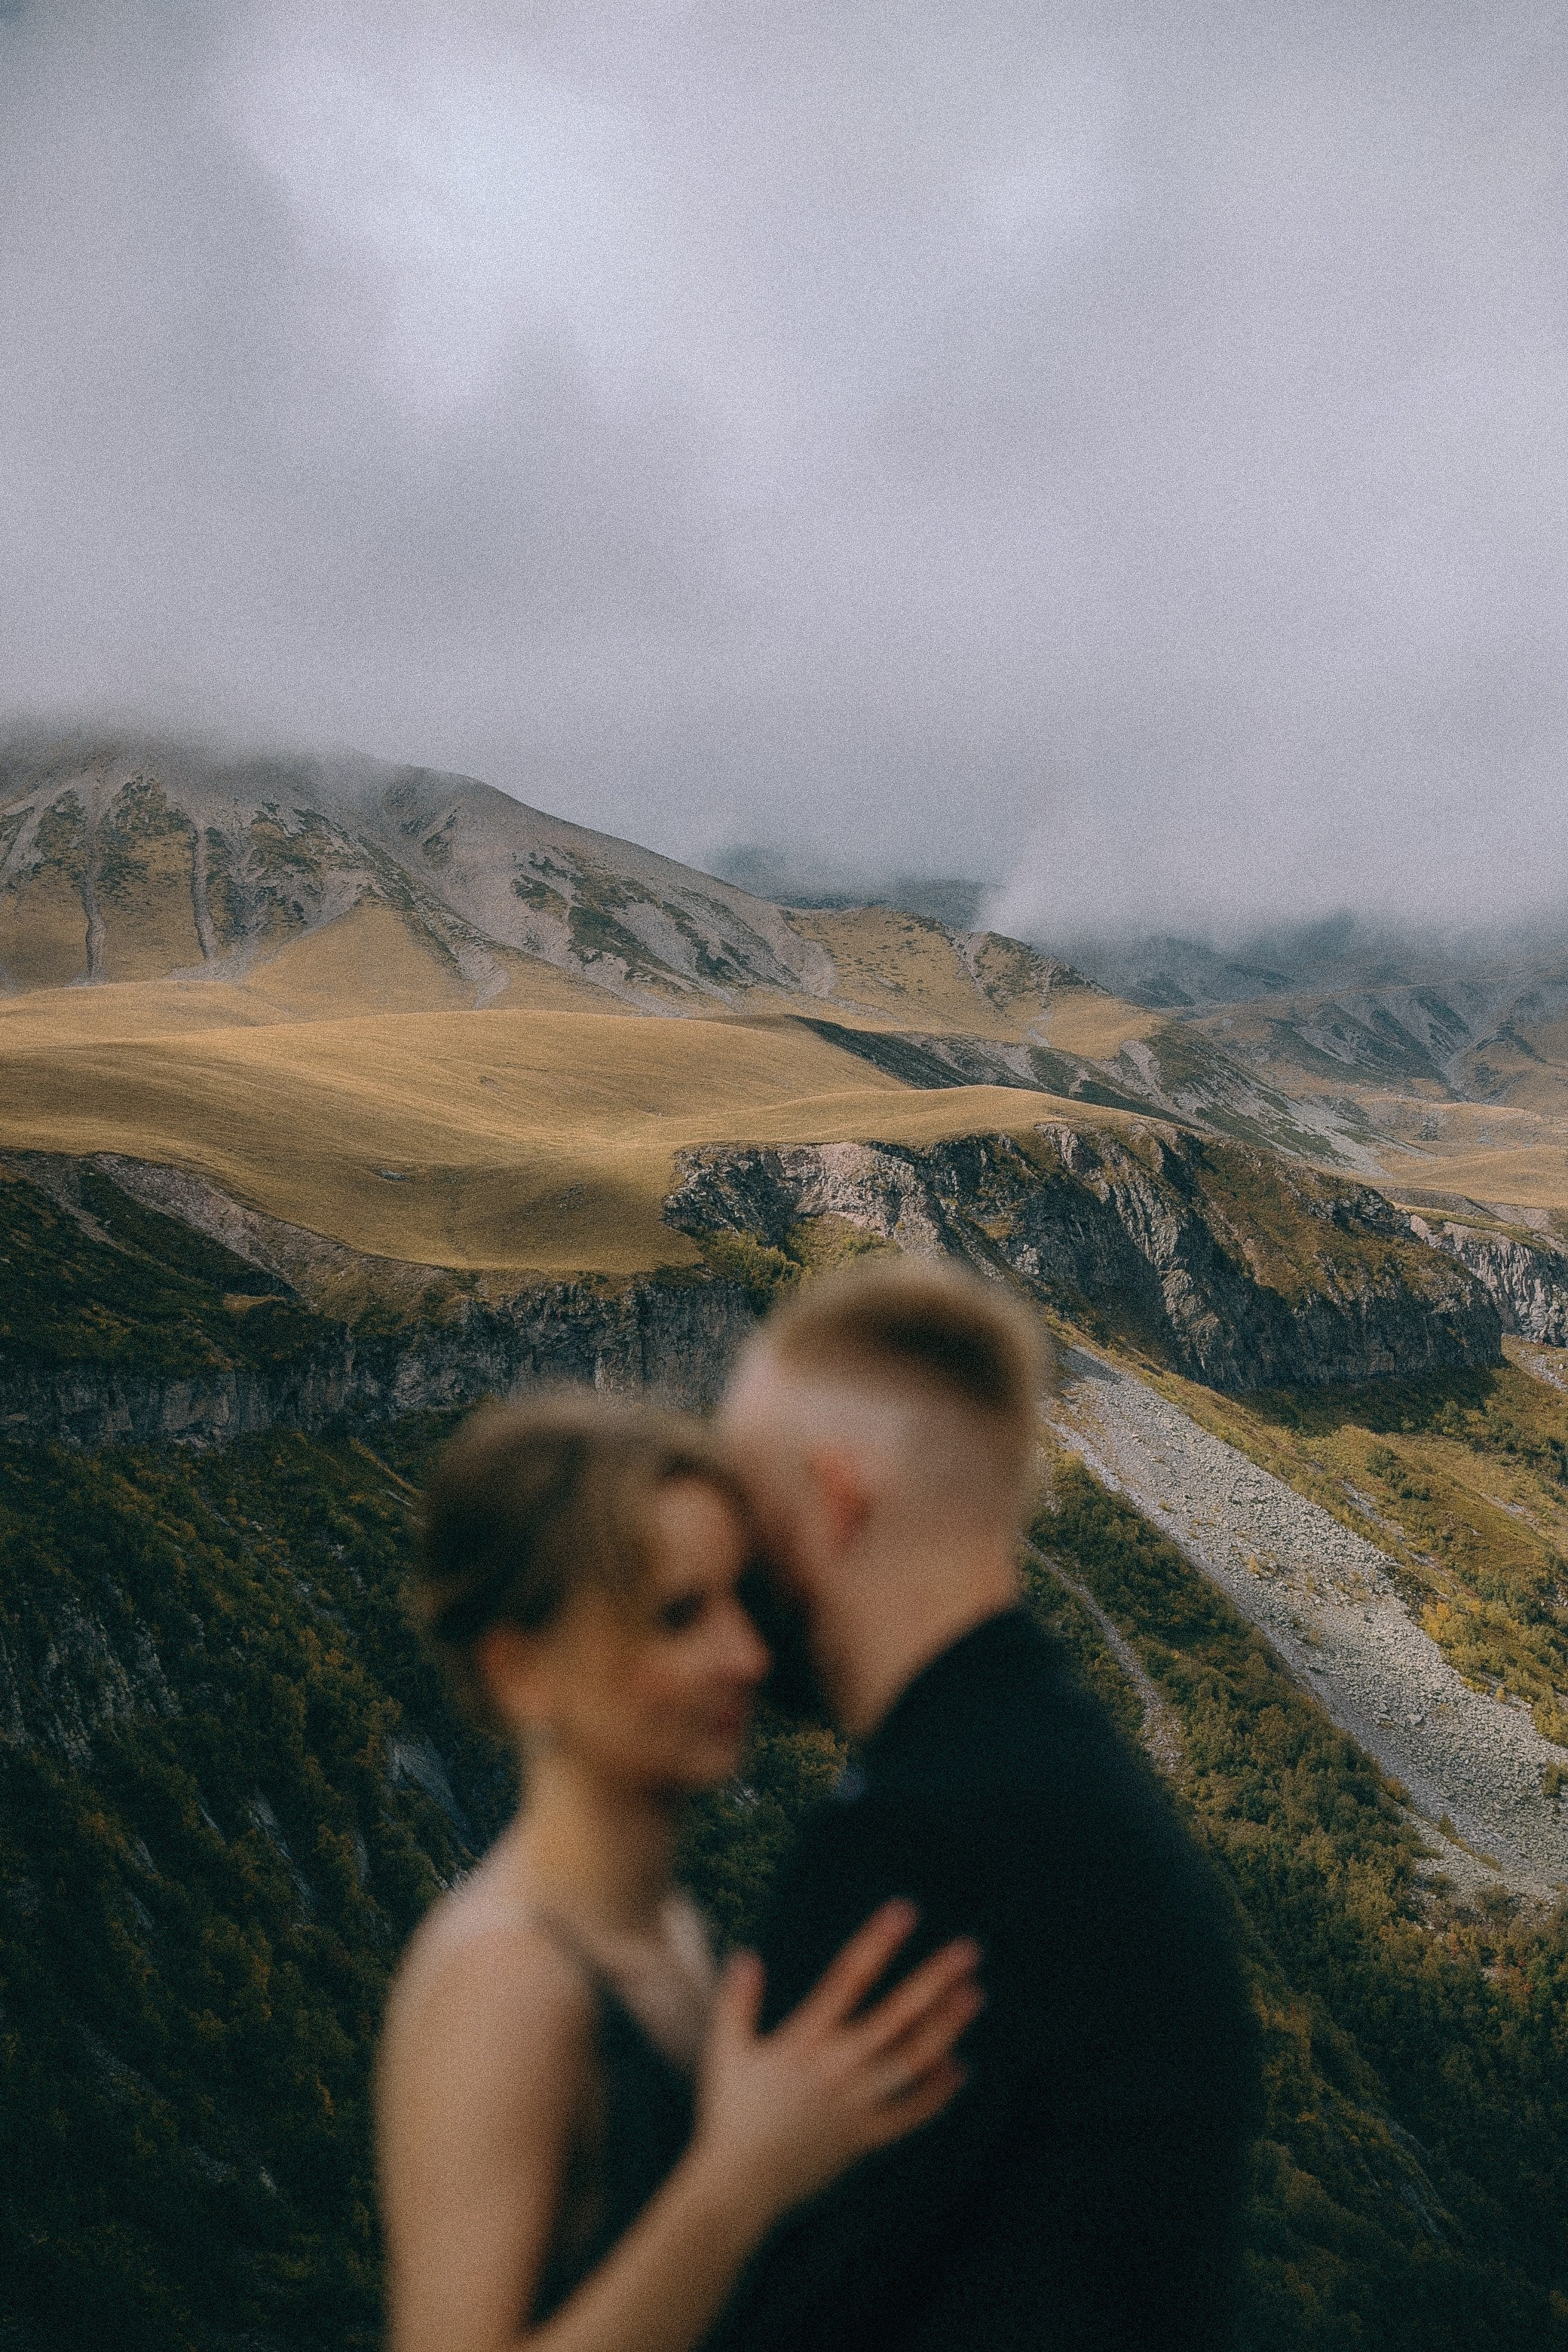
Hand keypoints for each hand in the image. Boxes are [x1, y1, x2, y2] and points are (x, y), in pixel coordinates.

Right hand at [693, 1901, 982, 2226]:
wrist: (739, 2185)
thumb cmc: (730, 2114)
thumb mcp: (727, 2054)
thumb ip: (737, 2004)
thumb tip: (746, 1954)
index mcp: (805, 2041)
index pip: (848, 1979)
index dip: (877, 1943)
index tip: (905, 1911)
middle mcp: (837, 2068)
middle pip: (895, 2016)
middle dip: (934, 1981)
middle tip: (970, 1951)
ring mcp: (855, 2105)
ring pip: (911, 2062)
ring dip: (945, 2028)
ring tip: (974, 1995)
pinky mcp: (864, 2137)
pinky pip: (908, 2114)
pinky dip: (935, 2094)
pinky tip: (960, 2067)